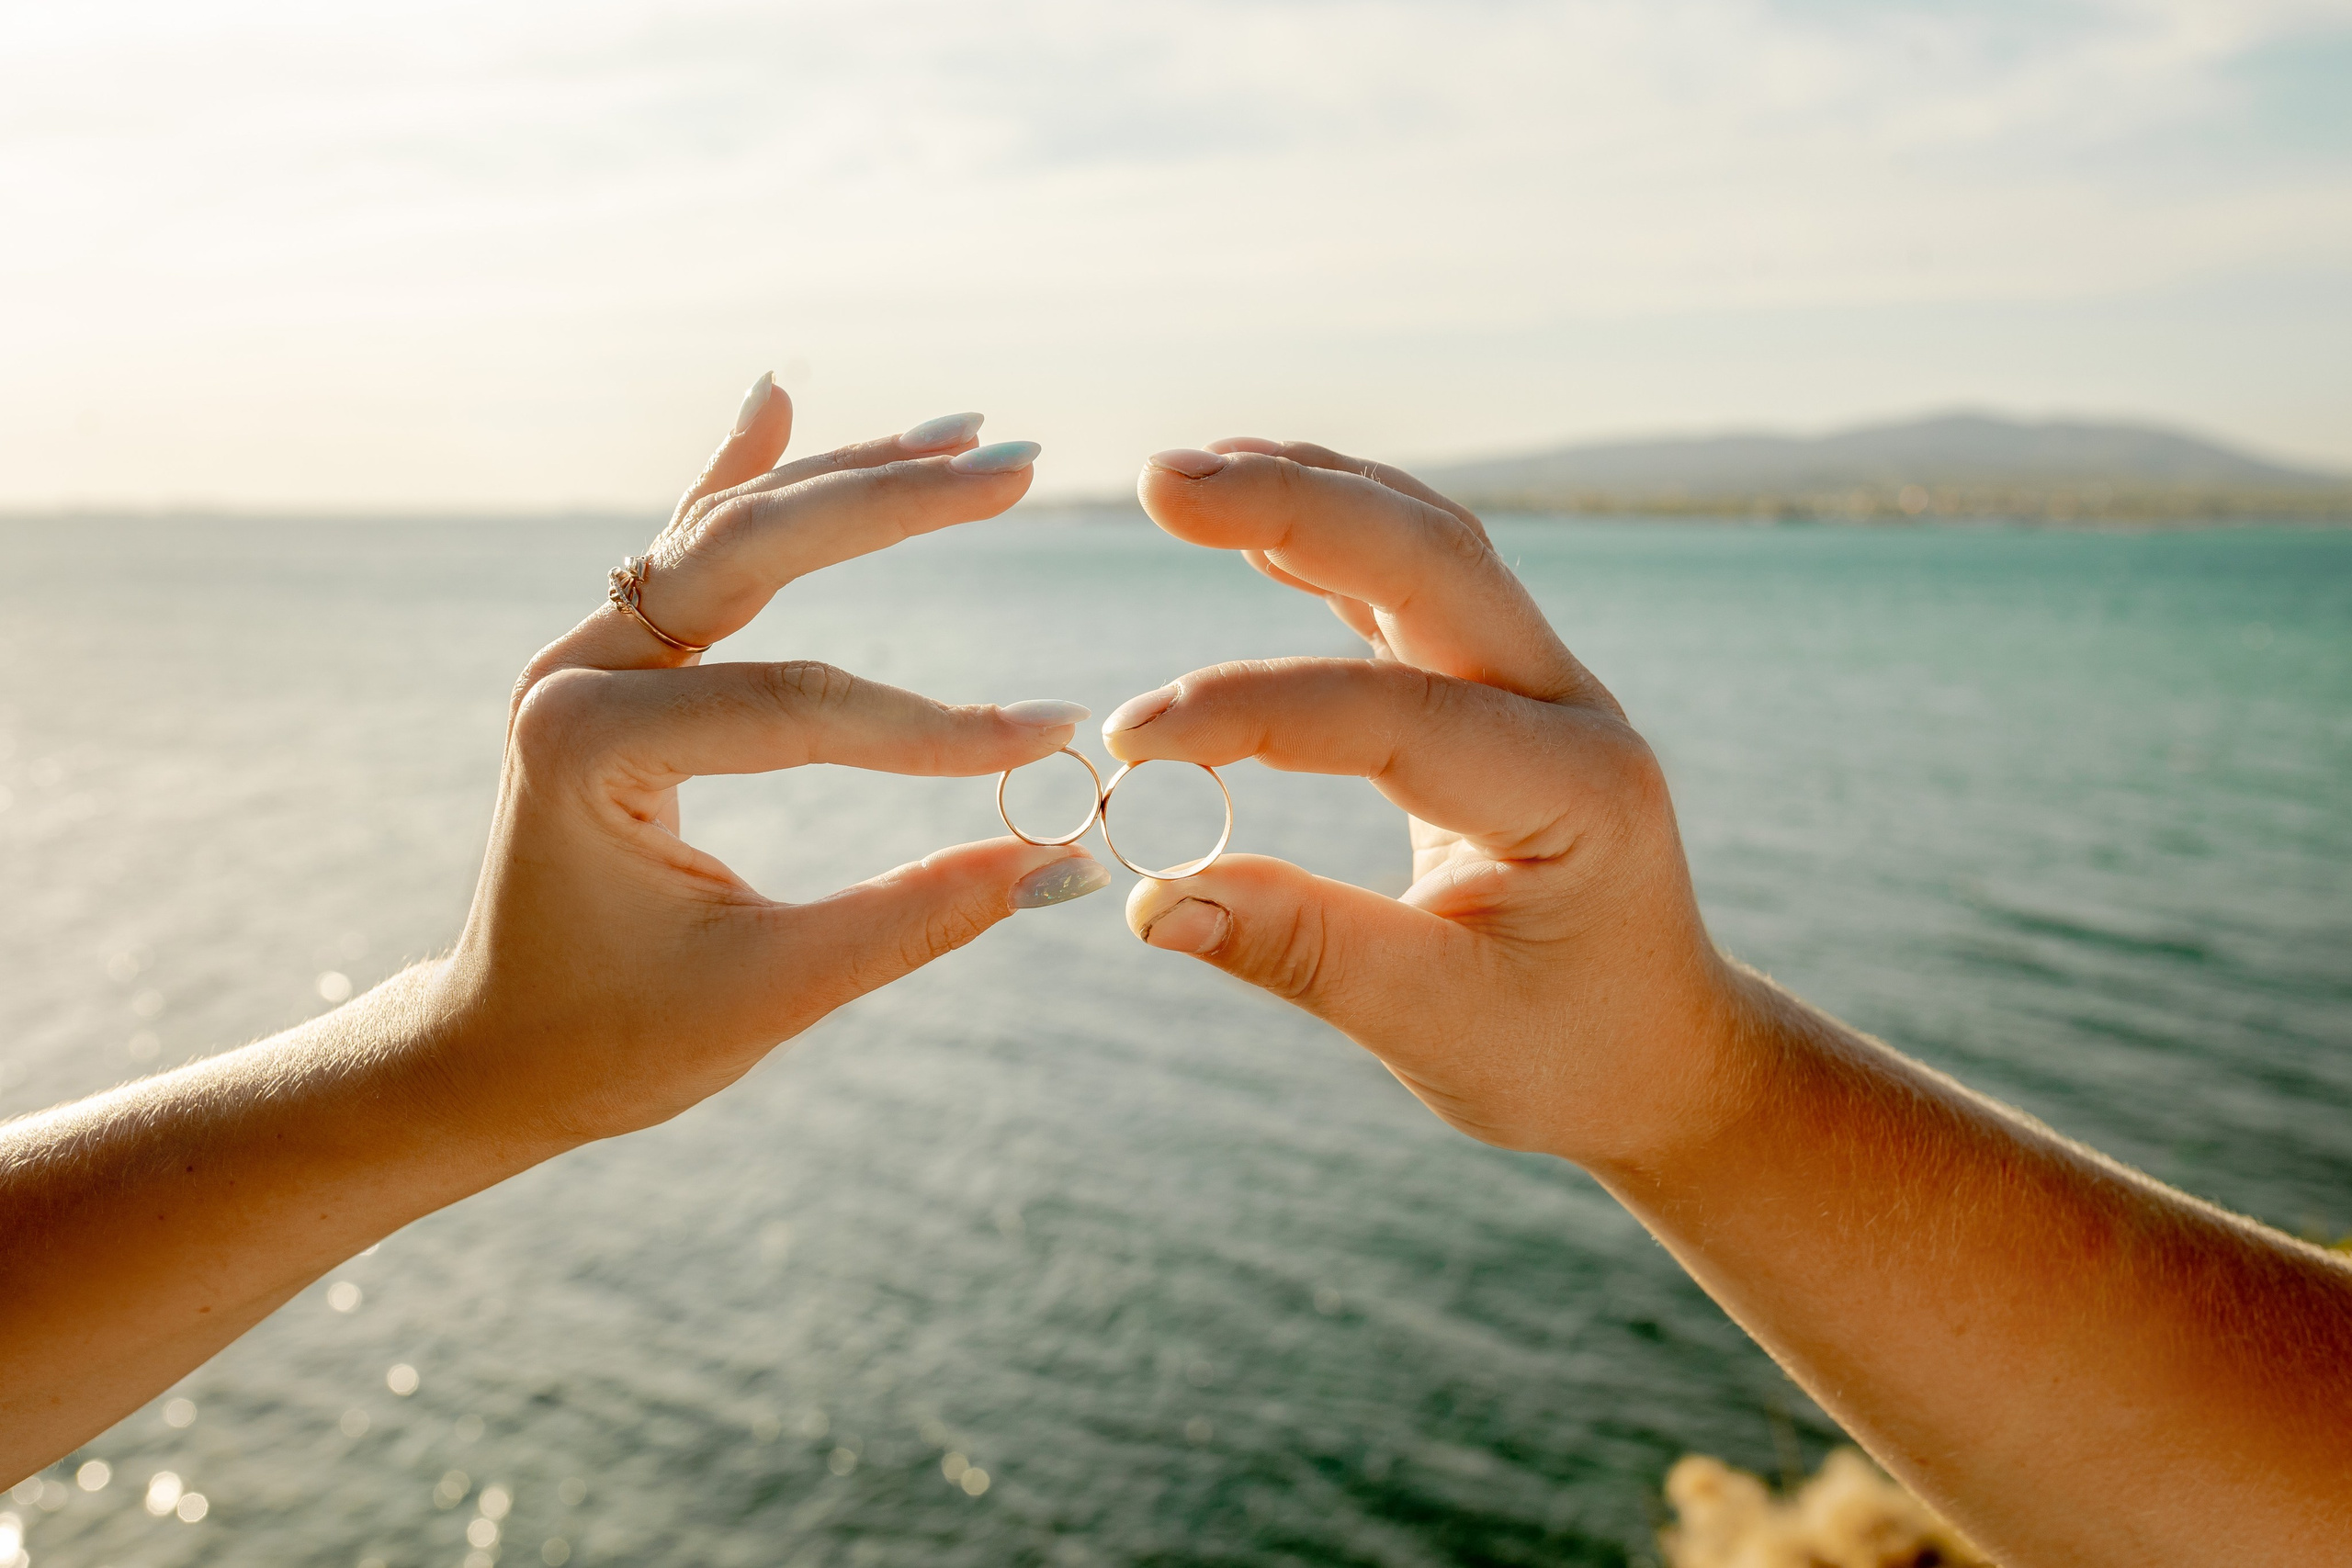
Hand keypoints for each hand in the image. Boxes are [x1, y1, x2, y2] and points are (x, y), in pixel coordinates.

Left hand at [434, 379, 1109, 1146]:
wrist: (494, 1053)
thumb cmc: (617, 1037)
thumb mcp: (773, 990)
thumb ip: (918, 915)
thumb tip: (1068, 861)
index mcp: (588, 743)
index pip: (798, 705)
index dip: (933, 726)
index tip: (1051, 738)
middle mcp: (573, 668)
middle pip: (756, 550)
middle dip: (895, 503)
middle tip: (1017, 470)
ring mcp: (584, 651)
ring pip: (732, 530)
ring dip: (850, 479)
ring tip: (965, 437)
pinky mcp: (609, 661)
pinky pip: (691, 551)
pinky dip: (746, 480)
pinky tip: (777, 401)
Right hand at [1106, 440, 1747, 1168]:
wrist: (1665, 1055)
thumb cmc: (1565, 1054)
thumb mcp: (1436, 1027)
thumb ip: (1297, 952)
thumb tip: (1149, 902)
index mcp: (1575, 792)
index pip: (1395, 716)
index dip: (1253, 715)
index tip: (1127, 742)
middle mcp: (1573, 709)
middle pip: (1433, 561)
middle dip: (1297, 506)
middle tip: (1161, 482)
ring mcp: (1546, 683)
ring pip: (1429, 544)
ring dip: (1312, 495)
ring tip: (1186, 478)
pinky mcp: (1504, 687)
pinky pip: (1418, 580)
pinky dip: (1335, 534)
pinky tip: (1254, 516)